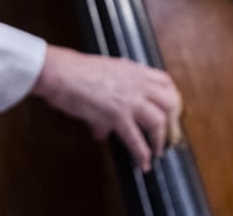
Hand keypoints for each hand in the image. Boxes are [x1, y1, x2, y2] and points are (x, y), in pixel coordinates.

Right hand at [32, 45, 181, 171]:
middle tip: (170, 135)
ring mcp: (128, 99)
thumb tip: (104, 125)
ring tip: (157, 151)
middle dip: (174, 122)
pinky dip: (142, 154)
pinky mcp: (117, 115)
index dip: (173, 98)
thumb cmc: (72, 70)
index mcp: (131, 69)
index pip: (165, 81)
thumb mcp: (99, 74)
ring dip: (160, 140)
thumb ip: (109, 94)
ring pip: (159, 122)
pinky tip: (142, 163)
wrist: (59, 72)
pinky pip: (137, 140)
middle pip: (170, 102)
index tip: (172, 111)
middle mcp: (135, 83)